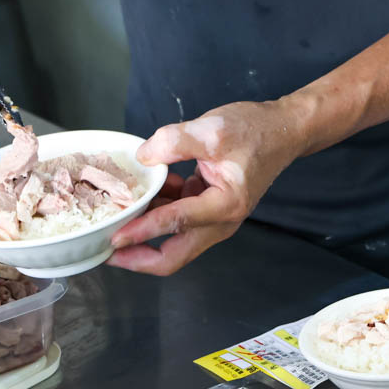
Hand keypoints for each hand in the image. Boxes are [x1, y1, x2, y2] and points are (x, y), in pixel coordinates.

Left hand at [108, 100, 305, 275]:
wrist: (282, 130)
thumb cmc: (254, 130)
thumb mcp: (212, 130)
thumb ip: (174, 142)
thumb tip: (142, 158)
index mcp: (224, 206)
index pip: (175, 224)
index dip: (142, 232)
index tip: (114, 238)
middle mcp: (220, 222)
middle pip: (174, 257)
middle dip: (138, 258)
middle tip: (105, 253)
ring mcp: (213, 219)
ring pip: (172, 241)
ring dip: (143, 236)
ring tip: (112, 226)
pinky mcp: (206, 209)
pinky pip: (176, 220)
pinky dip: (155, 214)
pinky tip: (138, 198)